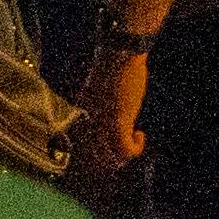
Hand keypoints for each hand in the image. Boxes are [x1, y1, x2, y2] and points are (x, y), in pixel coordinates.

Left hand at [69, 36, 153, 175]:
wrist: (118, 55)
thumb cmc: (113, 71)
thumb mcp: (99, 95)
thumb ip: (98, 112)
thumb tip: (106, 127)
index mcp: (80, 117)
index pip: (78, 150)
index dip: (94, 160)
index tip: (109, 158)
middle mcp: (87, 124)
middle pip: (94, 159)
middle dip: (111, 162)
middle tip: (124, 155)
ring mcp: (101, 123)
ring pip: (110, 157)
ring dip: (124, 157)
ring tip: (133, 146)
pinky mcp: (118, 121)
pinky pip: (125, 149)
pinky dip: (135, 148)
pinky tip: (140, 135)